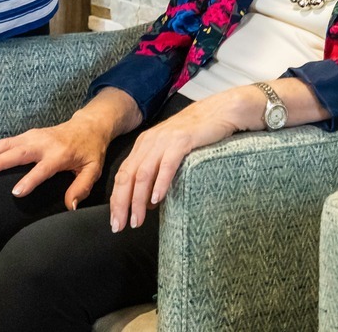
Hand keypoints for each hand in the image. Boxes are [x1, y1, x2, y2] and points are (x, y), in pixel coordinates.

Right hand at [0, 90, 135, 209]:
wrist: (89, 126)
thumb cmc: (90, 151)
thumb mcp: (92, 170)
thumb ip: (81, 187)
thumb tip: (70, 207)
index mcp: (60, 154)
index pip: (43, 168)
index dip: (30, 180)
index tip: (15, 192)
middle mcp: (43, 143)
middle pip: (18, 152)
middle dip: (0, 161)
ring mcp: (33, 137)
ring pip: (6, 143)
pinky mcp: (26, 135)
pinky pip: (4, 142)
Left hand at [107, 90, 251, 231]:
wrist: (221, 110)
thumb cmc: (199, 133)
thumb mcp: (170, 150)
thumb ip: (157, 172)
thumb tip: (148, 202)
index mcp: (144, 144)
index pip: (122, 175)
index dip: (116, 200)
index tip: (115, 221)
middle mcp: (150, 141)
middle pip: (127, 176)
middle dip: (121, 204)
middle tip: (120, 226)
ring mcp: (165, 140)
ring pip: (143, 174)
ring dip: (137, 200)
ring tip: (137, 220)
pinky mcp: (182, 140)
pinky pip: (167, 165)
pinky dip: (160, 183)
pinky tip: (156, 199)